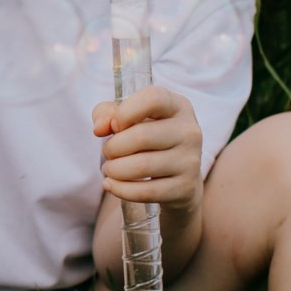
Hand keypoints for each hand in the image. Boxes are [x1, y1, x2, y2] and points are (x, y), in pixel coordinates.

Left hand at [92, 85, 202, 213]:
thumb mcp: (129, 118)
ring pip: (142, 166)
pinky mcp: (185, 187)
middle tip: (108, 152)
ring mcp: (191, 161)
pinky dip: (120, 189)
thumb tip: (99, 128)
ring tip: (110, 168)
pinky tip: (111, 184)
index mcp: (178, 106)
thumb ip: (107, 114)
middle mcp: (189, 131)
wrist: (178, 178)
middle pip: (141, 136)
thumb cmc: (148, 139)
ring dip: (114, 169)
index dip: (126, 112)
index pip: (154, 99)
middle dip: (113, 147)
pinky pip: (146, 192)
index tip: (114, 125)